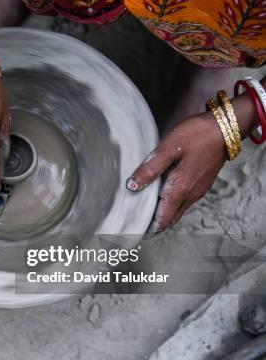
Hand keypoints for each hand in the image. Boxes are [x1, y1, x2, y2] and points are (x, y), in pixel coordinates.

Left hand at [126, 112, 226, 231]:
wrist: (227, 127)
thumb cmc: (197, 135)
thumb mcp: (168, 148)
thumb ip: (150, 168)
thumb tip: (132, 185)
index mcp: (180, 189)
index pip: (163, 219)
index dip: (149, 228)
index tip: (135, 231)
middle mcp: (190, 195)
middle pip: (170, 219)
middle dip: (154, 225)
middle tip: (137, 226)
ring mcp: (198, 190)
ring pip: (178, 211)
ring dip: (164, 215)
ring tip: (145, 213)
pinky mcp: (202, 184)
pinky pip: (185, 202)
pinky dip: (172, 206)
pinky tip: (162, 198)